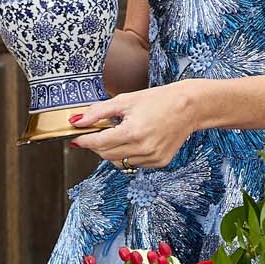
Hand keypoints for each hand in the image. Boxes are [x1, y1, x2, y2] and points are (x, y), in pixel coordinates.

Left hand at [71, 82, 204, 170]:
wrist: (188, 107)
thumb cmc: (158, 100)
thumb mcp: (125, 100)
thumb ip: (98, 112)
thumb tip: (77, 121)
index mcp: (132, 132)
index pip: (98, 142)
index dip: (84, 141)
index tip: (76, 139)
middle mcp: (142, 148)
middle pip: (106, 155)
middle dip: (98, 145)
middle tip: (99, 132)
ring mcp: (152, 158)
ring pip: (120, 161)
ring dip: (114, 150)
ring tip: (122, 133)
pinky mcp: (160, 162)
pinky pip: (135, 163)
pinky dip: (130, 154)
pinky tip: (138, 140)